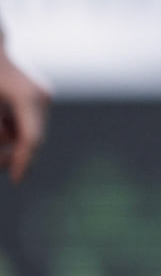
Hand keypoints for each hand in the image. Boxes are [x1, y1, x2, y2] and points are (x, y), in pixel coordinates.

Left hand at [0, 45, 49, 181]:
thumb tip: (4, 158)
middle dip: (15, 154)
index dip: (23, 163)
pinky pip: (28, 121)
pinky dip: (13, 127)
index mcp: (28, 97)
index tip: (17, 180)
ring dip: (11, 139)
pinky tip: (2, 117)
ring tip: (0, 131)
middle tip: (4, 166)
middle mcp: (40, 97)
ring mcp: (41, 95)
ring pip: (30, 132)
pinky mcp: (38, 95)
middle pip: (32, 138)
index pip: (31, 140)